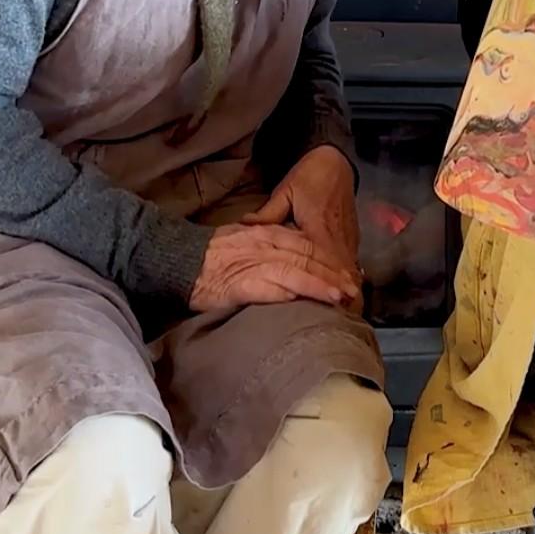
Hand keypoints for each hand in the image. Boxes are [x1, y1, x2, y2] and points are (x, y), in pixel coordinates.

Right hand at [190, 220, 360, 313]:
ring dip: (320, 285)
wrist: (180, 259)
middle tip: (354, 289)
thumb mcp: (246, 239)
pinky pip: (272, 287)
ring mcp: (254, 263)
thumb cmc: (213, 255)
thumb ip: (271, 247)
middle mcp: (266, 244)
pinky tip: (308, 300)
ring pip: (296, 271)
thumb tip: (296, 262)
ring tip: (339, 297)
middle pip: (308, 258)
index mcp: (268, 233)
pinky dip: (292, 293)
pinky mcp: (242, 283)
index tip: (348, 273)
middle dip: (333, 274)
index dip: (330, 260)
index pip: (308, 244)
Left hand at [245, 145, 362, 307]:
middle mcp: (337, 238)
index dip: (325, 287)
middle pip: (342, 275)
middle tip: (339, 322)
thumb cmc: (308, 177)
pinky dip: (349, 279)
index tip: (326, 308)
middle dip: (342, 298)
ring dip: (347, 292)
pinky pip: (351, 263)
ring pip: (350, 272)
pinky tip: (348, 296)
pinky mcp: (352, 237)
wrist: (335, 162)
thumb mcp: (285, 192)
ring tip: (345, 316)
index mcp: (318, 229)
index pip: (324, 265)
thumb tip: (244, 229)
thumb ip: (267, 215)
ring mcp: (347, 238)